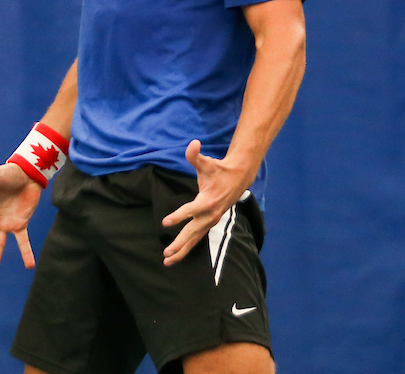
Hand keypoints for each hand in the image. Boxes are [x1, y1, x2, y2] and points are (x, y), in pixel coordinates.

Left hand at [160, 140, 251, 265]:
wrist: (239, 178)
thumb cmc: (219, 170)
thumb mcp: (207, 162)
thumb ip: (195, 155)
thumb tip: (192, 143)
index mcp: (207, 200)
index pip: (191, 210)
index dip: (178, 216)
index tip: (165, 223)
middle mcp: (210, 214)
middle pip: (192, 232)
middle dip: (179, 243)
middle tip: (166, 253)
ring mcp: (211, 220)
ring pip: (195, 239)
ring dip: (182, 250)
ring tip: (167, 261)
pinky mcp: (210, 222)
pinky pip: (198, 237)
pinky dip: (188, 247)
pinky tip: (178, 255)